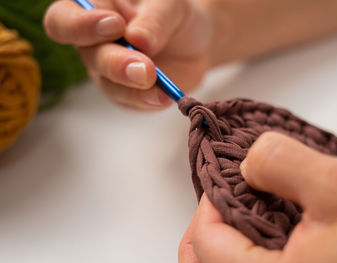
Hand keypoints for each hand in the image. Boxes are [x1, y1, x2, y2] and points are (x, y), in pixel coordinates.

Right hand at [44, 0, 211, 109]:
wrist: (195, 43)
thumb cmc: (174, 16)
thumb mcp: (171, 6)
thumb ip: (154, 19)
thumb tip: (138, 39)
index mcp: (95, 11)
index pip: (63, 19)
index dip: (80, 26)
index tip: (115, 25)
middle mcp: (94, 43)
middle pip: (90, 56)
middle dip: (116, 63)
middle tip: (145, 68)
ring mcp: (108, 72)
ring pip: (110, 85)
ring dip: (134, 89)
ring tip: (160, 89)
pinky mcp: (126, 93)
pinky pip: (131, 101)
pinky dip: (148, 101)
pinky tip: (165, 97)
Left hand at [179, 132, 336, 262]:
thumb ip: (280, 163)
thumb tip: (246, 165)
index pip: (206, 243)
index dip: (209, 202)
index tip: (228, 179)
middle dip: (210, 227)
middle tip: (222, 199)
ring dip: (227, 240)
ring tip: (243, 212)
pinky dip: (250, 251)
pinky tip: (267, 230)